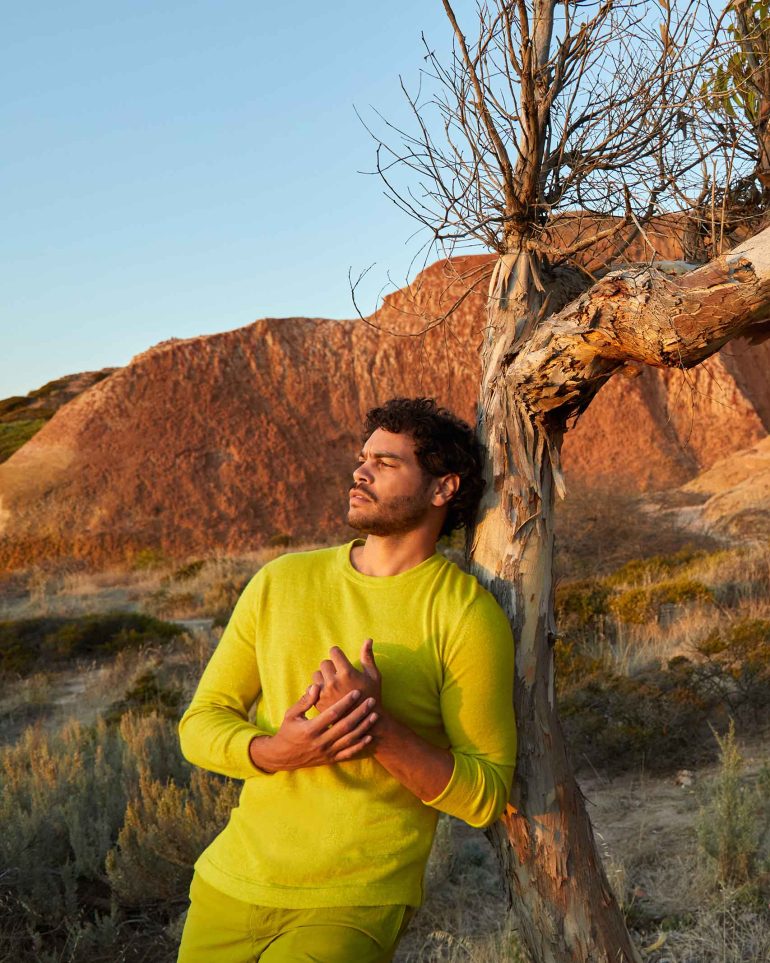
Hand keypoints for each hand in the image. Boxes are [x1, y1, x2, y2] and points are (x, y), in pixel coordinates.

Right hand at [248, 684, 377, 772]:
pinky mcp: (331, 759)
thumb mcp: (291, 714)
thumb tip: (316, 686)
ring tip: (374, 715)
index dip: (345, 703)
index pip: (332, 714)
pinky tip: (369, 736)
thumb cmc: (287, 731)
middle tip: (371, 701)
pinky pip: (348, 753)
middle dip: (360, 712)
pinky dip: (359, 745)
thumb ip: (305, 701)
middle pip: (345, 726)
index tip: (356, 692)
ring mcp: (327, 752)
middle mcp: (320, 742)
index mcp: (310, 729)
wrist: (283, 757)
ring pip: (349, 739)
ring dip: (363, 727)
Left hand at [312, 639, 381, 713]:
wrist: (364, 722)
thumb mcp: (374, 676)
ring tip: (333, 685)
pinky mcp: (318, 702)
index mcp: (347, 673)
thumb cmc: (371, 696)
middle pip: (324, 663)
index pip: (334, 652)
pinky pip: (311, 688)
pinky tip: (327, 693)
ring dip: (323, 677)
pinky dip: (317, 689)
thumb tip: (368, 639)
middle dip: (331, 667)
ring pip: (316, 675)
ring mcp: (324, 693)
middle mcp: (333, 681)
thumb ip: (368, 657)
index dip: (338, 654)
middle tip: (339, 675)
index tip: (341, 661)